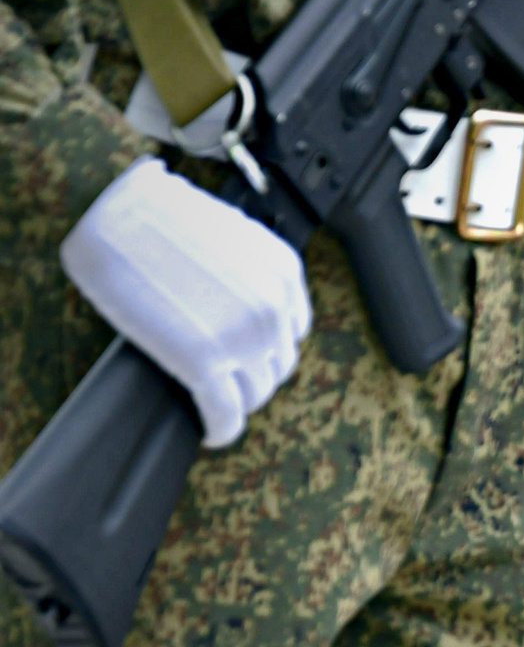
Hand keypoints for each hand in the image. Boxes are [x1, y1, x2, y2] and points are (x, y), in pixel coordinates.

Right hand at [60, 158, 308, 447]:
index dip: (265, 345)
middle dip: (251, 375)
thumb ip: (240, 265)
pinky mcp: (204, 363)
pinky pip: (225, 414)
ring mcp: (243, 337)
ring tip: (212, 402)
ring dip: (236, 402)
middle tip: (223, 381)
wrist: (110, 213)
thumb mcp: (223, 229)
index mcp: (283, 271)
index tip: (243, 353)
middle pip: (276, 365)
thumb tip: (232, 287)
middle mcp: (274, 307)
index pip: (290, 329)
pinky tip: (210, 434)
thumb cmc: (153, 211)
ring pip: (255, 393)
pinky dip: (221, 430)